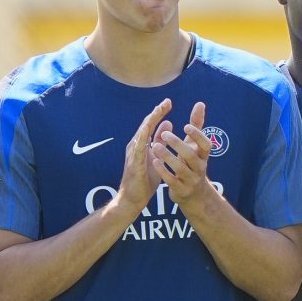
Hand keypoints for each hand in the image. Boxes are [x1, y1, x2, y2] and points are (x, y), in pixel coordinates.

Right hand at [116, 97, 174, 212]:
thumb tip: (168, 124)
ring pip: (141, 132)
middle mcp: (135, 146)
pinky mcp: (133, 162)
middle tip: (167, 102)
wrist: (133, 198)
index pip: (150, 125)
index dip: (159, 113)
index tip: (168, 103)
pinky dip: (143, 136)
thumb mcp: (156, 158)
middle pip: (146, 125)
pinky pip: (138, 146)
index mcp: (141, 145)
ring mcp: (133, 153)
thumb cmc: (144, 180)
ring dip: (150, 120)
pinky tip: (149, 127)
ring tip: (159, 110)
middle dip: (156, 112)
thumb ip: (160, 142)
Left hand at [149, 100, 216, 207]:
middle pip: (190, 155)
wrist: (192, 194)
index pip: (205, 145)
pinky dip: (163, 171)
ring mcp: (191, 180)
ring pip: (180, 168)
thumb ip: (197, 125)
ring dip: (167, 156)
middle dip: (177, 144)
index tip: (185, 126)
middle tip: (164, 135)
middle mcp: (199, 168)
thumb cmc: (191, 163)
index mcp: (203, 156)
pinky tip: (154, 161)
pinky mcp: (181, 190)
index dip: (197, 136)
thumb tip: (200, 103)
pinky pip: (172, 180)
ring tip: (155, 146)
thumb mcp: (194, 146)